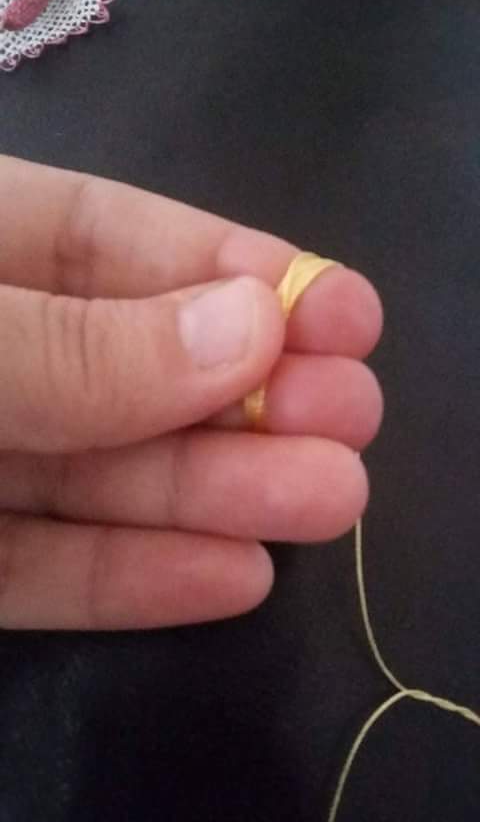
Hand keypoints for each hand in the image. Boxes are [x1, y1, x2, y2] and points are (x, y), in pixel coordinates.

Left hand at [0, 156, 382, 629]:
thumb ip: (77, 345)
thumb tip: (250, 327)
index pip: (101, 240)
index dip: (225, 268)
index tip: (337, 311)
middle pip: (122, 369)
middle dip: (245, 392)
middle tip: (353, 414)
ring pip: (95, 477)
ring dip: (215, 494)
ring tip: (329, 499)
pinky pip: (35, 572)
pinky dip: (126, 580)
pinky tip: (230, 579)